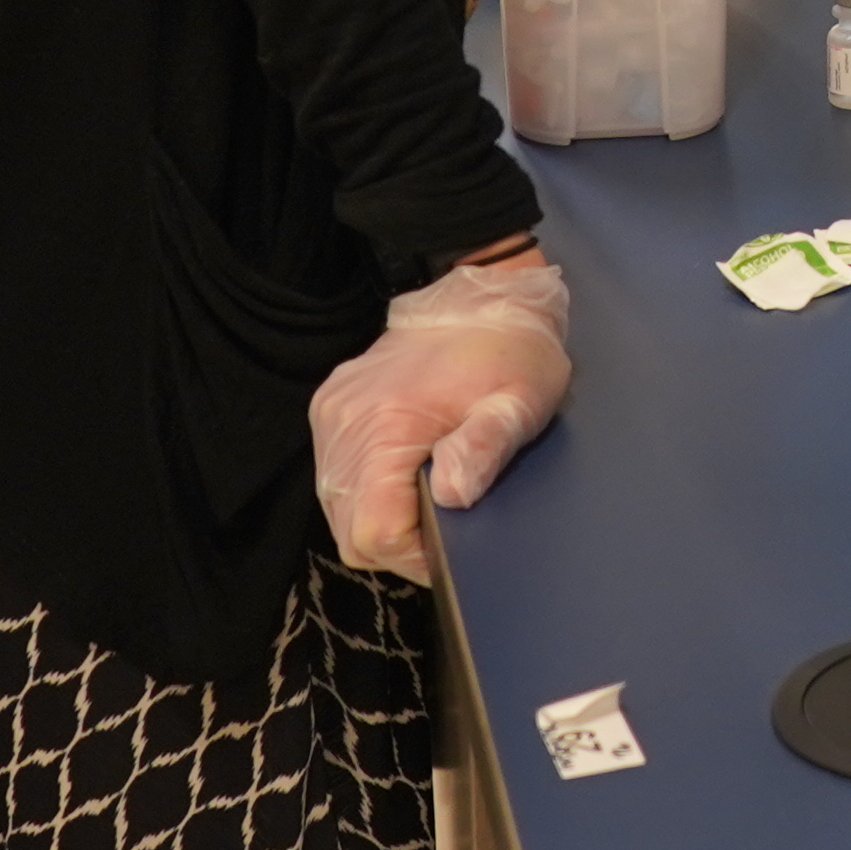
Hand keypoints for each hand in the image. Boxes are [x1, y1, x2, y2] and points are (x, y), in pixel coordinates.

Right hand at [307, 252, 572, 582]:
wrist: (481, 295)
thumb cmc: (510, 353)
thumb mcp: (520, 401)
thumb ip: (485, 447)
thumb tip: (451, 496)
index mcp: (386, 423)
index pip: (373, 531)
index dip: (413, 554)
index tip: (450, 544)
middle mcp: (344, 422)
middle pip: (348, 530)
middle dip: (396, 545)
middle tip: (442, 531)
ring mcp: (331, 414)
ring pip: (337, 508)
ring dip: (379, 520)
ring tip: (426, 505)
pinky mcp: (330, 407)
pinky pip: (335, 477)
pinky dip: (365, 493)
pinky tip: (403, 480)